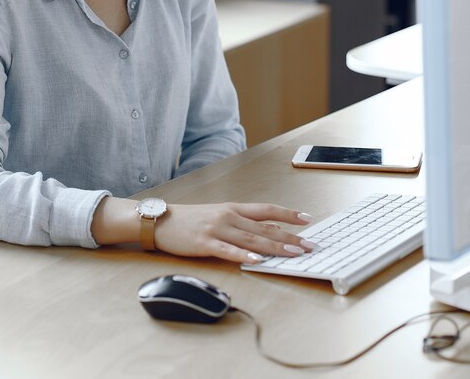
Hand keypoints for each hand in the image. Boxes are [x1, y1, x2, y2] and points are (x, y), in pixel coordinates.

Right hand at [153, 203, 316, 263]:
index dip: (288, 214)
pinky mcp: (204, 243)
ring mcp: (216, 229)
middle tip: (310, 245)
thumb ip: (239, 223)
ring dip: (274, 246)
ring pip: (251, 239)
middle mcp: (228, 216)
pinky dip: (243, 255)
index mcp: (232, 208)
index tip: (308, 219)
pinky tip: (256, 260)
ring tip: (293, 253)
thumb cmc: (188, 220)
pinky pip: (227, 250)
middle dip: (290, 237)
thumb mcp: (216, 215)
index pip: (266, 210)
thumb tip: (265, 233)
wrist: (159, 220)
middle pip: (264, 227)